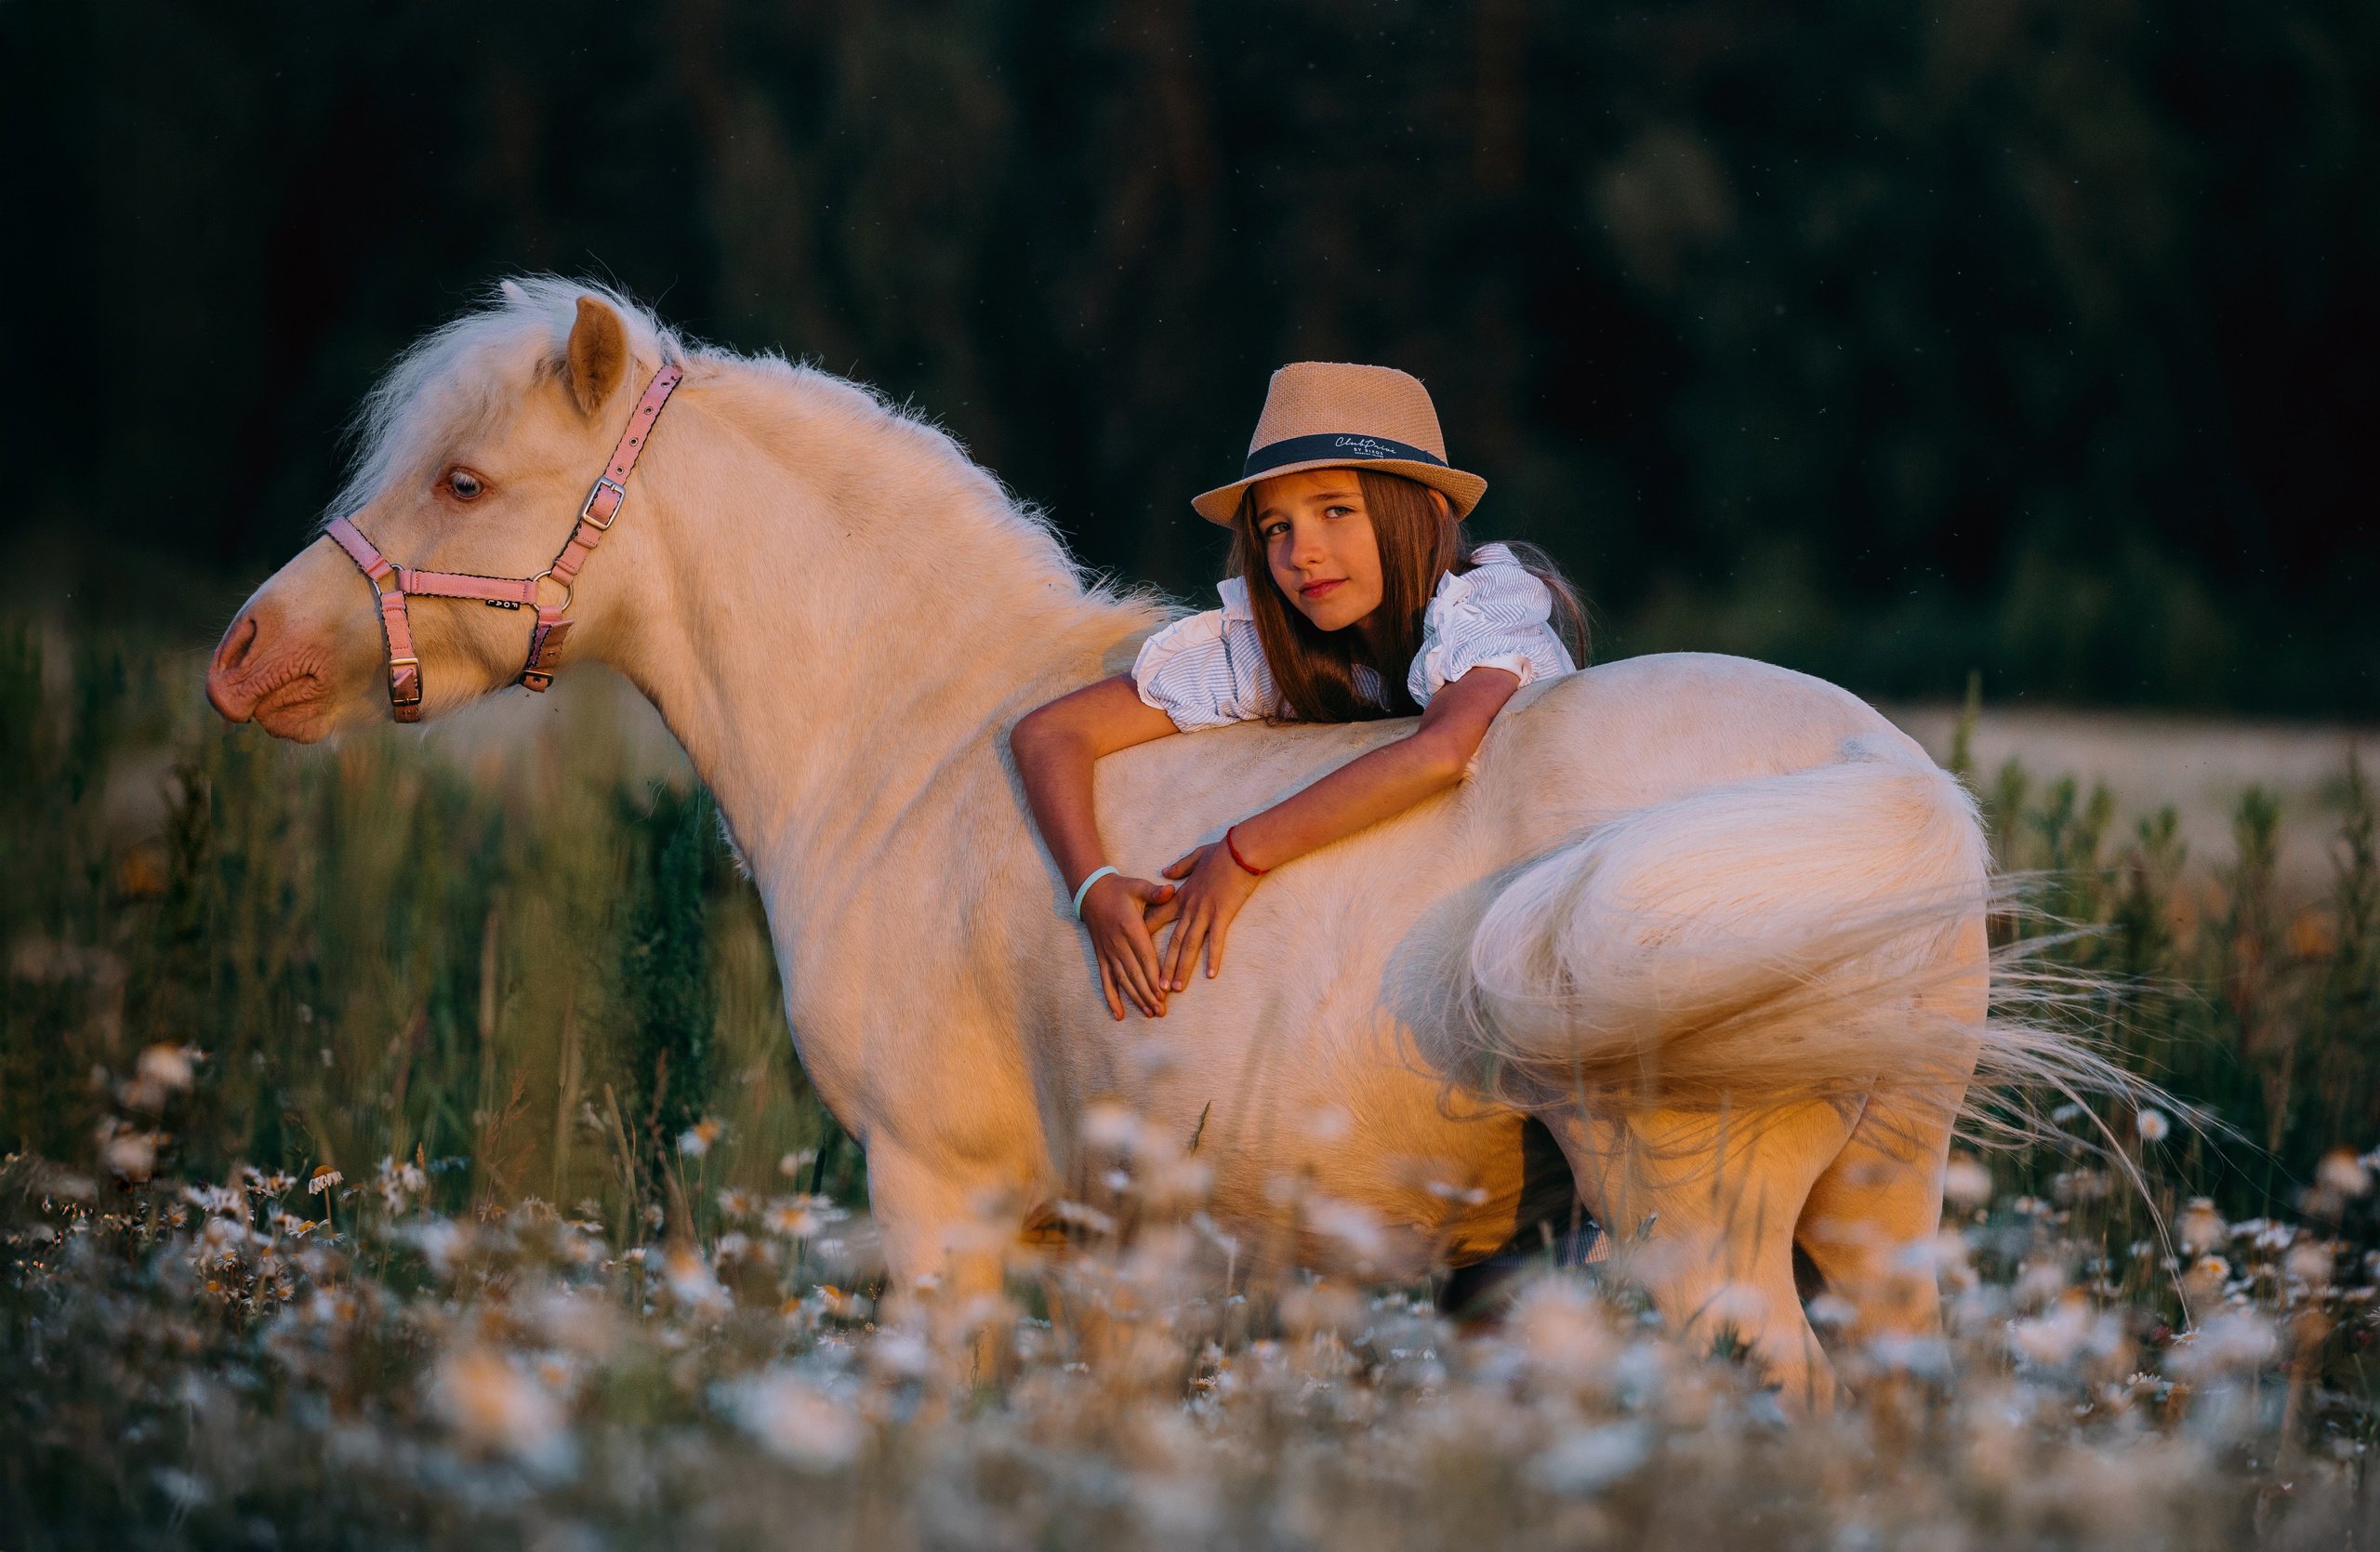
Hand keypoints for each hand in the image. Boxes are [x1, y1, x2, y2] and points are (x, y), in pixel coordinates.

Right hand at [1079, 873, 1177, 1019]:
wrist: (1090, 891)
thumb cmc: (1119, 889)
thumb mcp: (1138, 886)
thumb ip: (1155, 892)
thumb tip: (1171, 890)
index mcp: (1130, 928)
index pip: (1145, 957)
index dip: (1154, 977)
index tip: (1163, 993)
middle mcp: (1118, 944)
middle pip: (1135, 974)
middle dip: (1148, 994)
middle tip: (1161, 1011)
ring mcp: (1108, 952)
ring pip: (1122, 980)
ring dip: (1135, 998)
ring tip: (1149, 1013)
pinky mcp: (1101, 957)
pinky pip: (1106, 981)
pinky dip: (1112, 998)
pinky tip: (1119, 1015)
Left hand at [1145, 840, 1262, 991]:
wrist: (1241, 849)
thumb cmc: (1222, 852)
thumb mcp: (1196, 856)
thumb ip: (1179, 867)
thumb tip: (1164, 872)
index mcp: (1182, 895)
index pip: (1159, 917)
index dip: (1147, 935)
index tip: (1136, 951)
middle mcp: (1190, 907)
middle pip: (1173, 941)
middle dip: (1163, 965)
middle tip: (1156, 985)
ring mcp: (1205, 912)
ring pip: (1190, 945)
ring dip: (1183, 967)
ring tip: (1176, 987)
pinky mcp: (1222, 914)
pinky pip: (1216, 940)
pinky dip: (1212, 957)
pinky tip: (1210, 974)